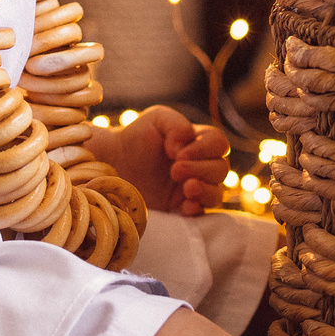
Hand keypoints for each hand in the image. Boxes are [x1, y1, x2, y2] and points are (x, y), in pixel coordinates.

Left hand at [93, 104, 230, 215]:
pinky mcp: (181, 210)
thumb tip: (184, 147)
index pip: (219, 144)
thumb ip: (177, 124)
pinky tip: (185, 206)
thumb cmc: (136, 138)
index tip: (179, 154)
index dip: (205, 149)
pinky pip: (202, 215)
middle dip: (201, 170)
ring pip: (217, 193)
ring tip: (186, 188)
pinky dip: (198, 210)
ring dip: (205, 190)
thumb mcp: (156, 119)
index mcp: (198, 143)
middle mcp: (200, 167)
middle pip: (221, 169)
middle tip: (175, 170)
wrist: (113, 163)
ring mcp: (192, 190)